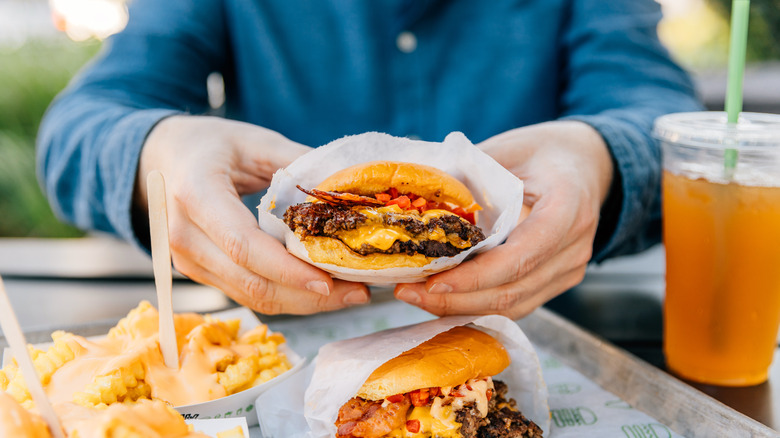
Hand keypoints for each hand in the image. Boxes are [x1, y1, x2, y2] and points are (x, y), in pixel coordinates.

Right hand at [135, 116, 369, 313]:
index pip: (243, 246)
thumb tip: (349, 190)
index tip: (330, 281)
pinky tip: (320, 290)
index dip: (287, 270)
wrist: (162, 156)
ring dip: (302, 302)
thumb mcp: (255, 141)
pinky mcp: (198, 272)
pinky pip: (246, 293)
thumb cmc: (211, 144)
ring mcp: (186, 260)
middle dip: (307, 295)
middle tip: (358, 293)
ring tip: (348, 294)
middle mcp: (183, 235)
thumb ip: (299, 163)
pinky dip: (286, 296)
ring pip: (250, 296)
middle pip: (250, 281)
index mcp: (196, 194)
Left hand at [394, 121, 613, 318]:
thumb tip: (416, 202)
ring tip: (416, 298)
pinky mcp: (557, 281)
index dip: (476, 277)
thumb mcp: (506, 149)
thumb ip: (469, 176)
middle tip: (408, 293)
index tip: (433, 282)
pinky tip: (442, 299)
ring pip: (513, 306)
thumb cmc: (543, 151)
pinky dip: (477, 305)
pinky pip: (516, 303)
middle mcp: (574, 247)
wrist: (584, 163)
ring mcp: (570, 269)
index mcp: (567, 207)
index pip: (521, 256)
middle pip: (513, 290)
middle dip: (456, 299)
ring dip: (461, 307)